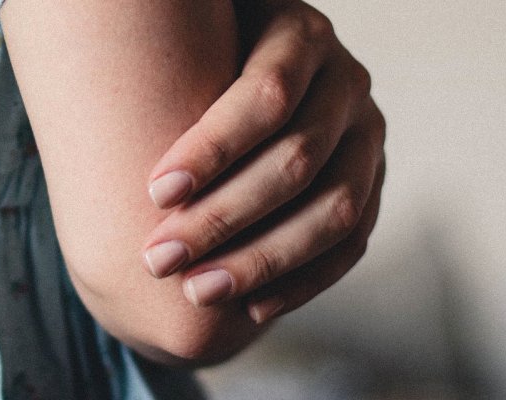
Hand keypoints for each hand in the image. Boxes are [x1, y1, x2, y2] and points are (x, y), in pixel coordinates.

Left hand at [140, 0, 385, 323]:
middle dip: (223, 218)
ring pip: (335, 210)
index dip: (214, 148)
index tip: (154, 193)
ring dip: (263, 261)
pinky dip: (304, 281)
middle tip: (158, 259)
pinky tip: (251, 307)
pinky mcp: (370, 184)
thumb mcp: (187, 41)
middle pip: (298, 160)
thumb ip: (174, 60)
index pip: (268, 96)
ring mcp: (366, 138)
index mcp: (301, 35)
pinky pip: (351, 244)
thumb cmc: (192, 54)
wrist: (236, 69)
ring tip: (197, 291)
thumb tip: (135, 120)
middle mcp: (346, 82)